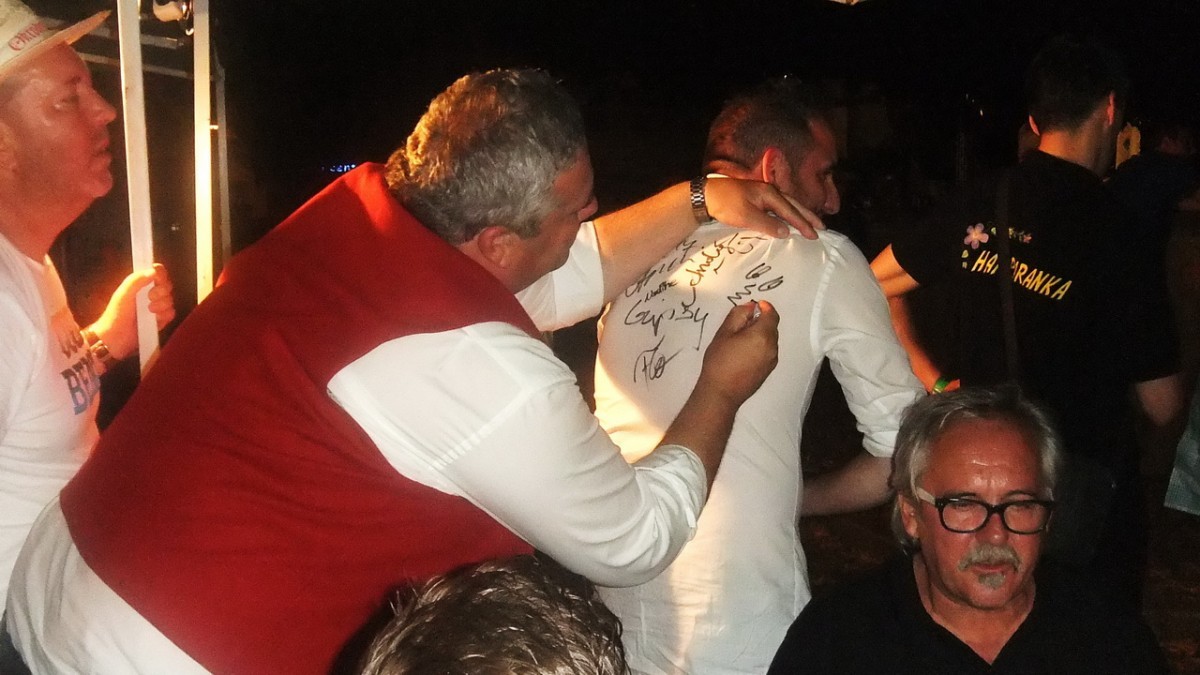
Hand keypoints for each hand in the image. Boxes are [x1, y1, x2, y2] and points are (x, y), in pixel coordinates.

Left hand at [89, 263, 175, 360]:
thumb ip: (136, 280)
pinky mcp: (161, 320)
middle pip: (167, 285)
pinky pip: (171, 313)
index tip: (156, 279)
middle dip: (161, 291)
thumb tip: (154, 270)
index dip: (160, 273)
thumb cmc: (116, 314)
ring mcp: (157, 307)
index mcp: (140, 284)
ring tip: (148, 311)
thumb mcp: (123, 294)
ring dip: (161, 305)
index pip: (157, 271)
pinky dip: (164, 316)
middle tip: (149, 298)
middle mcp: (150, 293)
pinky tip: (154, 320)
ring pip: (170, 300)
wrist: (116, 338)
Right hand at [697, 300, 779, 405]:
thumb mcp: (724, 333)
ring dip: (760, 334)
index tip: (755, 305)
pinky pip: (768, 351)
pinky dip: (760, 346)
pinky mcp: (768, 370)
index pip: (771, 314)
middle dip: (760, 321)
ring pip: (770, 340)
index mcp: (763, 335)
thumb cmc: (719, 362)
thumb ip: (738, 315)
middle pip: (772, 327)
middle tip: (742, 322)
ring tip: (741, 339)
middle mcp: (772, 347)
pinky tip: (744, 352)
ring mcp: (772, 360)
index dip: (765, 307)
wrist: (721, 393)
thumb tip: (750, 307)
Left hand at [704, 177, 823, 239]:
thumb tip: (786, 232)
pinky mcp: (755, 197)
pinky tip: (787, 219)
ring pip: (786, 204)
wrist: (706, 195)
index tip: (816, 235)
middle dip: (808, 216)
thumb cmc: (725, 204)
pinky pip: (778, 206)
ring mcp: (762, 193)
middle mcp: (769, 191)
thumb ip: (767, 224)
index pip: (791, 211)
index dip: (804, 224)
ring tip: (810, 223)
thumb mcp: (746, 216)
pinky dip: (787, 213)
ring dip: (799, 214)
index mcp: (769, 194)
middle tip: (822, 227)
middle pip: (793, 204)